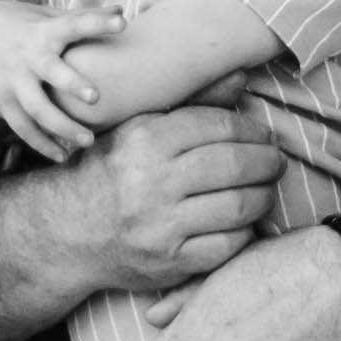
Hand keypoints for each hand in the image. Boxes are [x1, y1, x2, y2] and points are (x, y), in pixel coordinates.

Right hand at [0, 3, 118, 162]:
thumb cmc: (12, 21)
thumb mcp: (43, 14)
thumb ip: (81, 15)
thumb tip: (121, 8)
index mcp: (42, 31)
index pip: (74, 24)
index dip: (97, 23)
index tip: (122, 22)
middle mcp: (28, 57)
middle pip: (52, 72)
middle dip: (73, 84)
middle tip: (95, 97)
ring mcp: (14, 81)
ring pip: (38, 110)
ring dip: (63, 128)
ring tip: (89, 141)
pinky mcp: (2, 100)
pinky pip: (23, 127)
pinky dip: (41, 144)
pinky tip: (62, 156)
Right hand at [77, 105, 281, 295]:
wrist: (65, 231)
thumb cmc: (110, 173)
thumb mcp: (139, 128)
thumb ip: (192, 103)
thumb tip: (241, 78)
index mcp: (145, 140)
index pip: (218, 126)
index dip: (251, 130)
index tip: (263, 136)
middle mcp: (152, 182)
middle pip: (235, 165)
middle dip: (267, 162)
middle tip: (275, 162)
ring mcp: (161, 226)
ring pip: (239, 206)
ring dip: (263, 196)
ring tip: (265, 189)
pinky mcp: (169, 262)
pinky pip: (228, 245)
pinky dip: (245, 231)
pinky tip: (243, 221)